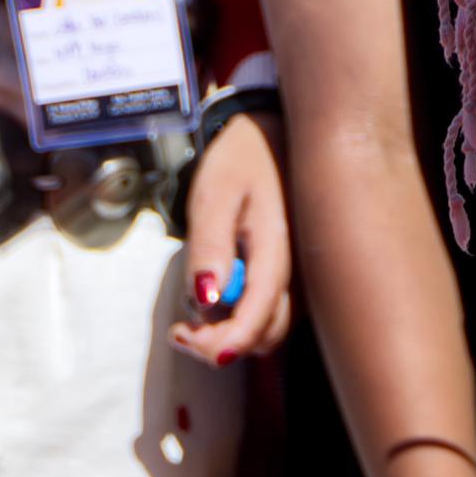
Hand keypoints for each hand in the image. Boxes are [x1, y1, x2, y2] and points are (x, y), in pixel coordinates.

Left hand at [168, 106, 294, 362]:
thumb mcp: (215, 195)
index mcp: (278, 249)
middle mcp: (295, 270)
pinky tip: (214, 294)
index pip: (260, 316)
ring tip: (193, 310)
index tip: (185, 339)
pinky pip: (266, 312)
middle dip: (221, 343)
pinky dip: (236, 318)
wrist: (272, 133)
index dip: (226, 343)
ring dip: (228, 333)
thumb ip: (210, 246)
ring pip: (267, 328)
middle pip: (266, 333)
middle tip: (180, 329)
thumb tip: (204, 301)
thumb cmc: (241, 161)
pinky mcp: (288, 273)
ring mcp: (295, 274)